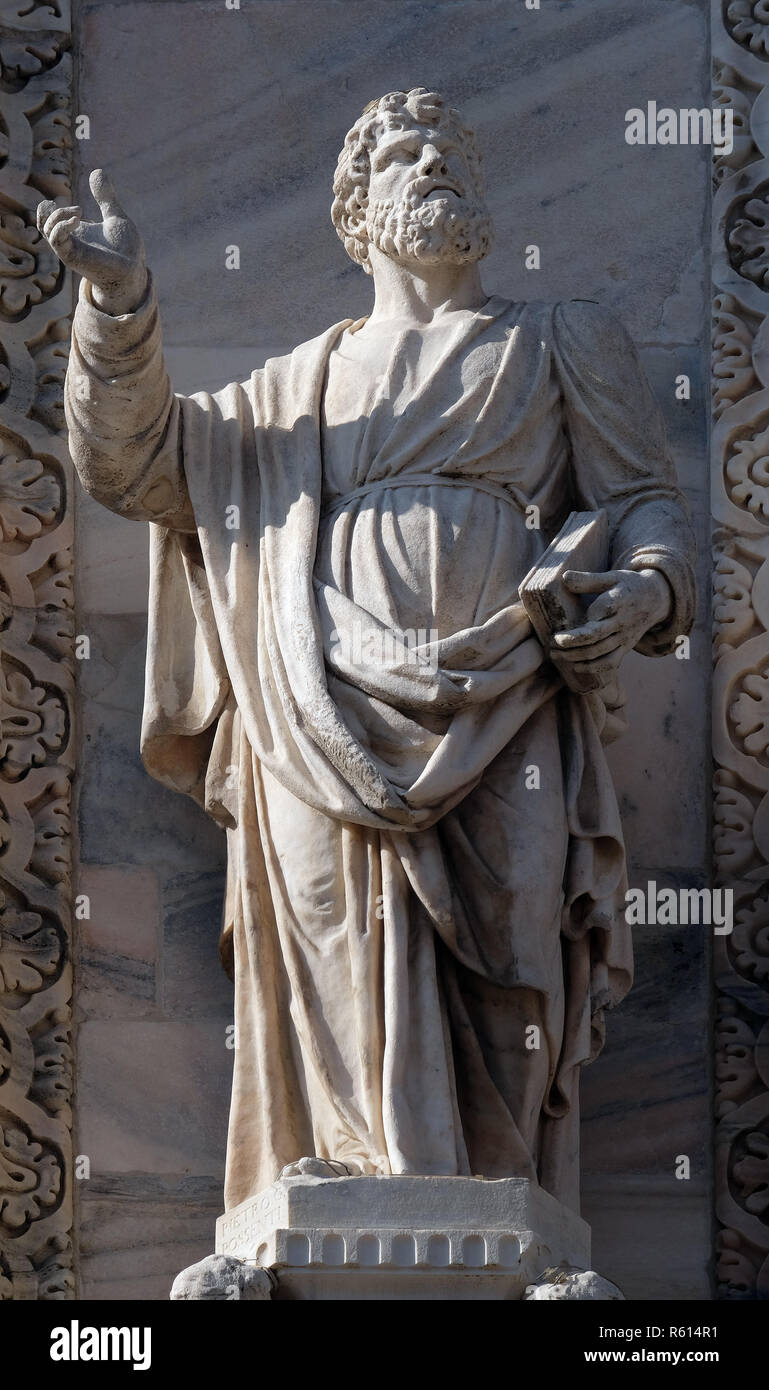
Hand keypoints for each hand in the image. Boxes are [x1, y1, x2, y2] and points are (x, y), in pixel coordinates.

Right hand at [36, 167, 146, 314]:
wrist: (134, 270)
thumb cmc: (126, 250)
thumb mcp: (115, 216)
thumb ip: (105, 197)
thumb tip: (97, 171)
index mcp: (77, 231)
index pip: (50, 220)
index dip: (49, 208)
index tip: (71, 205)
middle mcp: (70, 240)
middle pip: (43, 224)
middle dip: (49, 211)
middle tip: (78, 209)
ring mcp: (70, 249)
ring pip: (47, 230)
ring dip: (58, 215)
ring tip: (80, 212)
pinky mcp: (73, 257)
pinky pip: (55, 240)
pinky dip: (60, 226)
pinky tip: (78, 220)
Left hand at [551, 568, 671, 689]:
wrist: (655, 599)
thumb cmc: (627, 586)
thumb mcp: (611, 577)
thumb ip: (588, 580)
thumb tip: (564, 578)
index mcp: (619, 601)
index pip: (602, 610)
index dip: (584, 616)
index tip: (565, 620)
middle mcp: (623, 622)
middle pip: (596, 636)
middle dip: (571, 642)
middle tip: (551, 642)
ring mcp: (625, 637)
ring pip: (600, 652)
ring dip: (576, 656)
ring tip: (555, 654)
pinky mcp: (626, 648)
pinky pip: (610, 663)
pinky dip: (593, 668)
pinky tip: (575, 667)